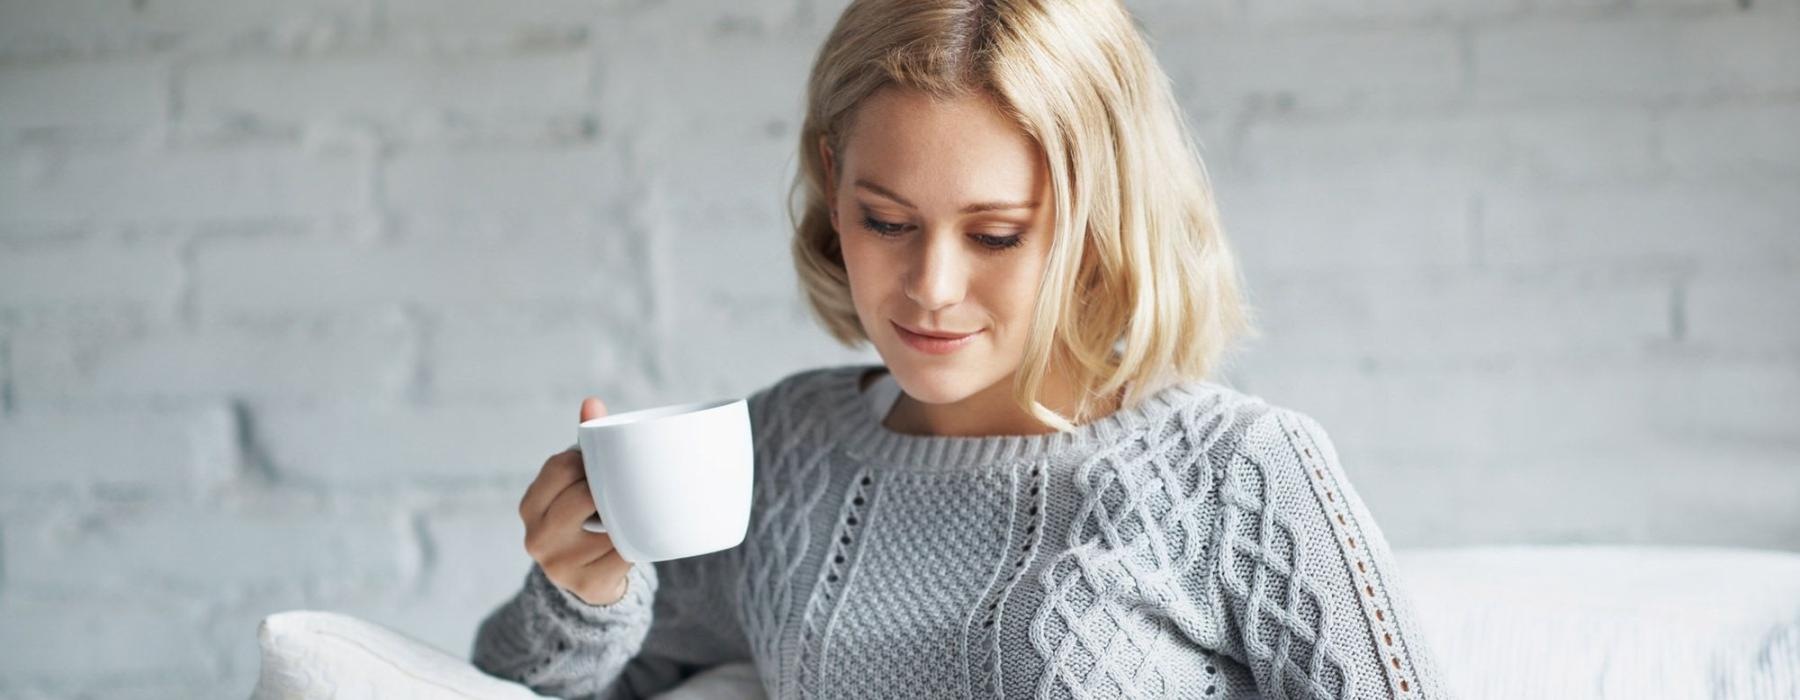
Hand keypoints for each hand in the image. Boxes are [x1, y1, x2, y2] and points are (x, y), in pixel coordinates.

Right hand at [517, 397, 631, 605]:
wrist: (589, 581)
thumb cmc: (584, 518)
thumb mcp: (575, 485)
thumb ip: (584, 446)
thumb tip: (592, 402)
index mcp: (529, 505)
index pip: (561, 466)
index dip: (588, 461)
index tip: (601, 465)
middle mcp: (536, 537)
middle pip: (583, 494)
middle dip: (607, 489)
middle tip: (622, 489)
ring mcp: (560, 565)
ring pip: (609, 524)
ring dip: (626, 517)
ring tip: (629, 514)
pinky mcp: (588, 585)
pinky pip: (624, 553)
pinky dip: (635, 543)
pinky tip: (634, 540)